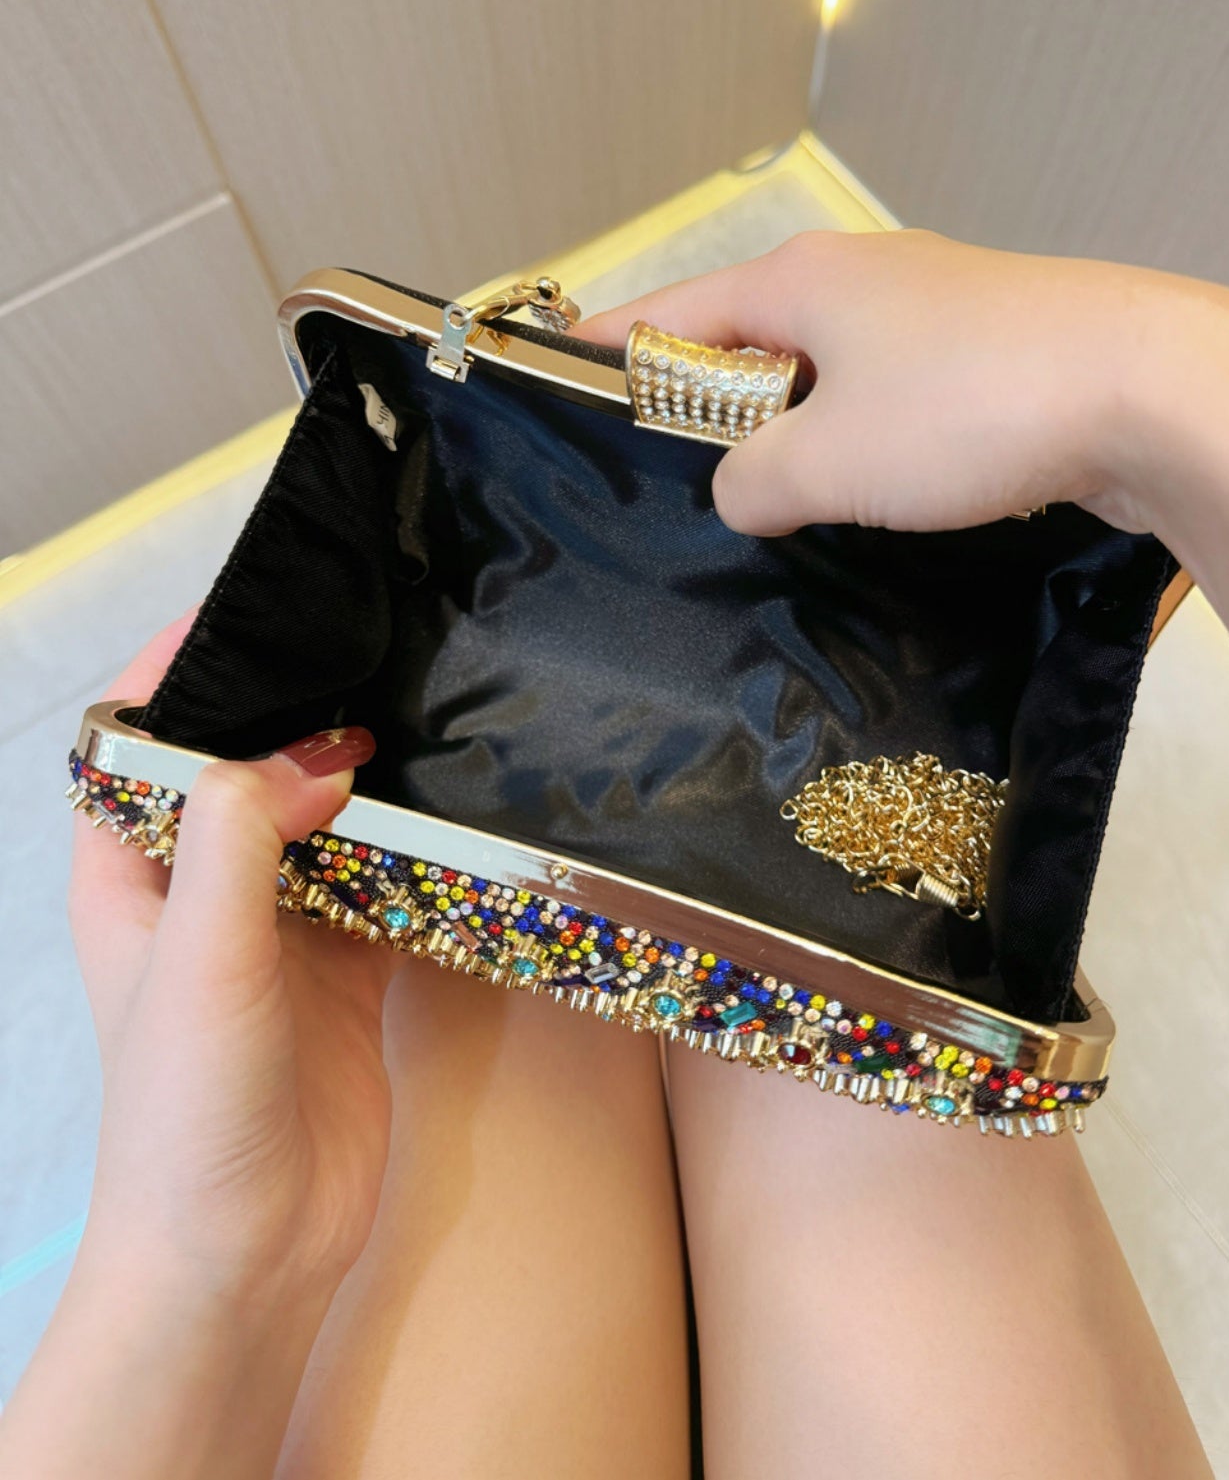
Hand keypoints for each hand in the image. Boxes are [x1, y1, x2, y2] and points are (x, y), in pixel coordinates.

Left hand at [1, 615, 399, 1478]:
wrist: (246, 1260)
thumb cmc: (188, 1114)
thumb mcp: (202, 956)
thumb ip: (244, 836)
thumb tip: (319, 749)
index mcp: (130, 877)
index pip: (137, 745)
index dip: (181, 672)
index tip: (258, 607)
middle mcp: (201, 893)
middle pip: (244, 771)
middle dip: (295, 712)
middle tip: (373, 642)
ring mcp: (280, 933)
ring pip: (323, 824)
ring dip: (365, 778)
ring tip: (426, 705)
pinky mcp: (347, 974)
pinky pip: (384, 885)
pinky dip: (416, 848)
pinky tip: (458, 808)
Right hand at [577, 226, 1228, 536]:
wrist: (1154, 391)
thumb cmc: (968, 410)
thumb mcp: (826, 463)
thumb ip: (751, 483)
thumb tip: (742, 494)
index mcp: (800, 281)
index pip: (671, 311)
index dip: (610, 352)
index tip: (556, 379)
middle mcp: (862, 278)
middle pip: (751, 345)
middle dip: (712, 413)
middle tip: (677, 488)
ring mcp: (935, 311)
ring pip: (831, 379)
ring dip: (803, 440)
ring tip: (782, 511)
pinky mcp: (993, 355)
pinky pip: (897, 403)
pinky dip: (872, 448)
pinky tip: (879, 502)